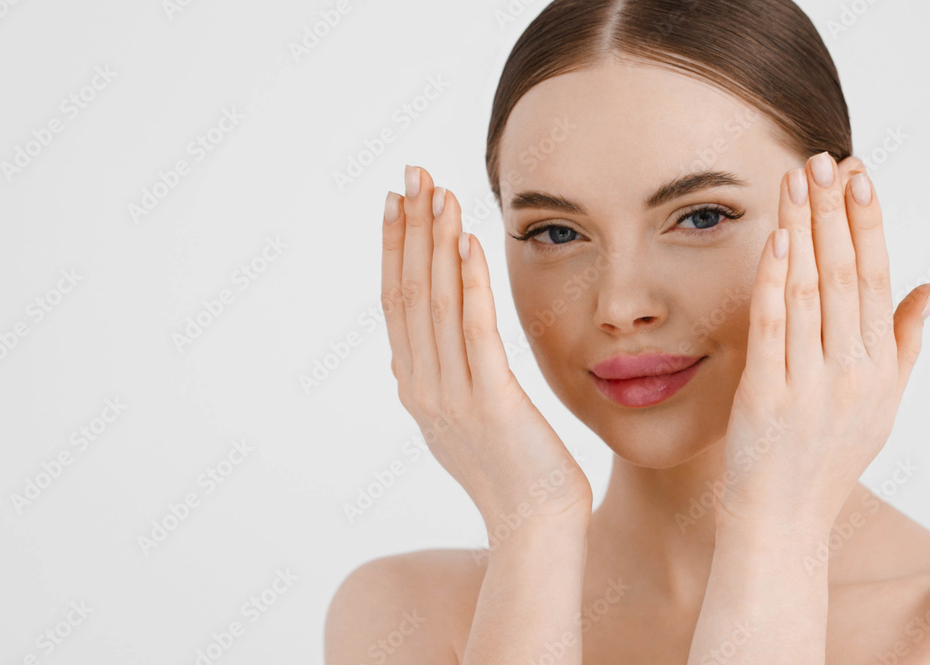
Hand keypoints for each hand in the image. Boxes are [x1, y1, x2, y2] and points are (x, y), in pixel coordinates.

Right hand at [381, 165, 592, 530]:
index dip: (395, 249)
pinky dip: (470, 283)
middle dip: (409, 230)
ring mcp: (453, 395)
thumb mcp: (456, 423)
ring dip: (436, 243)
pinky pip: (476, 332)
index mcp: (416, 386)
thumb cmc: (509, 472)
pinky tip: (470, 242)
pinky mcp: (492, 401)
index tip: (397, 201)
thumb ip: (430, 384)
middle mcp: (423, 385)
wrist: (534, 526)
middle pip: (410, 293)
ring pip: (437, 304)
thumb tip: (399, 363)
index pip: (398, 303)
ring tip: (439, 192)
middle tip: (410, 174)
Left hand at [717, 152, 929, 533]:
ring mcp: (811, 382)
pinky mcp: (768, 393)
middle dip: (837, 211)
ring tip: (797, 179)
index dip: (867, 223)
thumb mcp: (879, 403)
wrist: (784, 519)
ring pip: (811, 290)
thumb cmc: (825, 458)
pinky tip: (778, 239)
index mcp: (880, 366)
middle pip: (846, 274)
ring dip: (805, 230)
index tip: (859, 175)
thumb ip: (903, 343)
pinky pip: (775, 326)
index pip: (876, 278)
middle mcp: (853, 369)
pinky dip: (777, 280)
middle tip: (826, 157)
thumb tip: (928, 285)